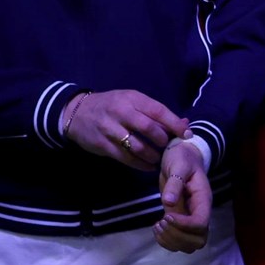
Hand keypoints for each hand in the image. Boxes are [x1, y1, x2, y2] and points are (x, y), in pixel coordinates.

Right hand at [63, 89, 186, 169]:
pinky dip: (140, 164)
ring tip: (159, 159)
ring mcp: (110, 129)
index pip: (158, 111)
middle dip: (163, 141)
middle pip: (148, 128)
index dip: (175, 124)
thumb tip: (185, 123)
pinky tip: (148, 166)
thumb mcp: (132, 101)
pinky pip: (125, 157)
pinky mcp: (103, 145)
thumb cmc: (111, 105)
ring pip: (137, 146)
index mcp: (132, 98)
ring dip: (152, 155)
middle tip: (170, 148)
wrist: (77, 112)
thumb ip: (156, 113)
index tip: (187, 134)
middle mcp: (121, 112)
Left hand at [152, 138, 211, 252]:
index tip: (166, 216)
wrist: (182, 157)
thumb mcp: (178, 165)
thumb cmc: (182, 158)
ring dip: (171, 241)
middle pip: (198, 240)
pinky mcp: (181, 222)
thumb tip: (168, 202)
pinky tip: (156, 227)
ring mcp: (191, 219)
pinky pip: (179, 243)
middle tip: (161, 221)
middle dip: (177, 236)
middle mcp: (200, 213)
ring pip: (190, 246)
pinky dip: (166, 242)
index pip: (201, 224)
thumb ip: (175, 183)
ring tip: (158, 225)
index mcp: (203, 200)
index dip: (183, 225)